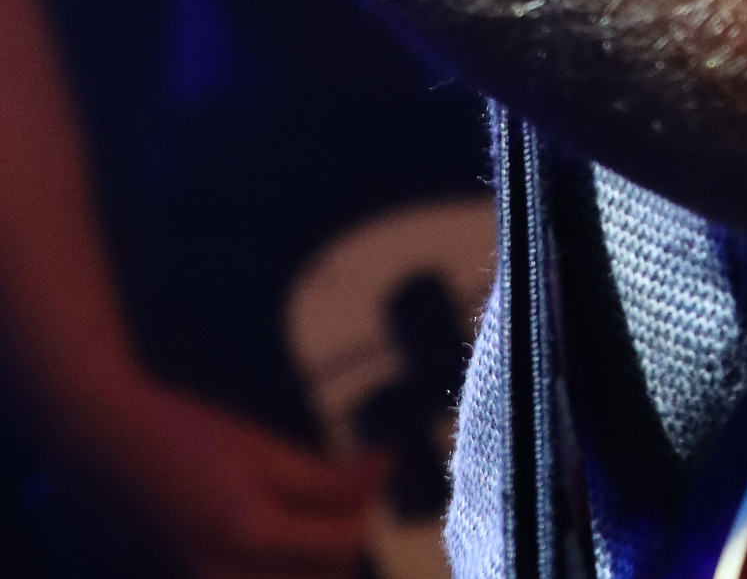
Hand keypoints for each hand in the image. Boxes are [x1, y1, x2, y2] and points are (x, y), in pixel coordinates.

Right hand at [64, 372, 389, 577]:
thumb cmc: (185, 438)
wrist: (102, 452)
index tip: (362, 481)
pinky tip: (271, 552)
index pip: (341, 547)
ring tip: (304, 531)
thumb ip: (327, 477)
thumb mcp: (263, 450)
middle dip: (338, 549)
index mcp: (246, 532)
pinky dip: (272, 575)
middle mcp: (220, 578)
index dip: (361, 513)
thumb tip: (386, 471)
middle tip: (335, 508)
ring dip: (308, 569)